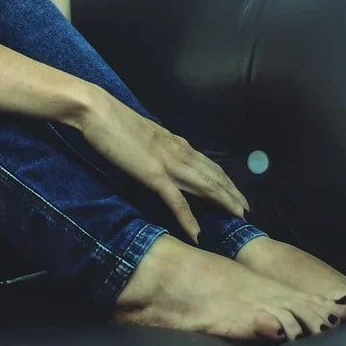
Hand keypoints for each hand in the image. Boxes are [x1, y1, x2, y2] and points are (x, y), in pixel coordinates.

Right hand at [77, 87, 250, 243]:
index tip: (237, 193)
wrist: (98, 112)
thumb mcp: (144, 134)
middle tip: (247, 211)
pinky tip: (197, 234)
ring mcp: (168, 164)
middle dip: (233, 194)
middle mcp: (179, 152)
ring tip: (238, 219)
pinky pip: (176, 201)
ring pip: (205, 187)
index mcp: (176, 143)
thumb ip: (157, 146)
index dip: (226, 180)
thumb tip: (163, 155)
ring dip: (224, 203)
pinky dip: (188, 219)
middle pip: (215, 176)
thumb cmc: (114, 121)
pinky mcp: (153, 175)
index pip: (209, 164)